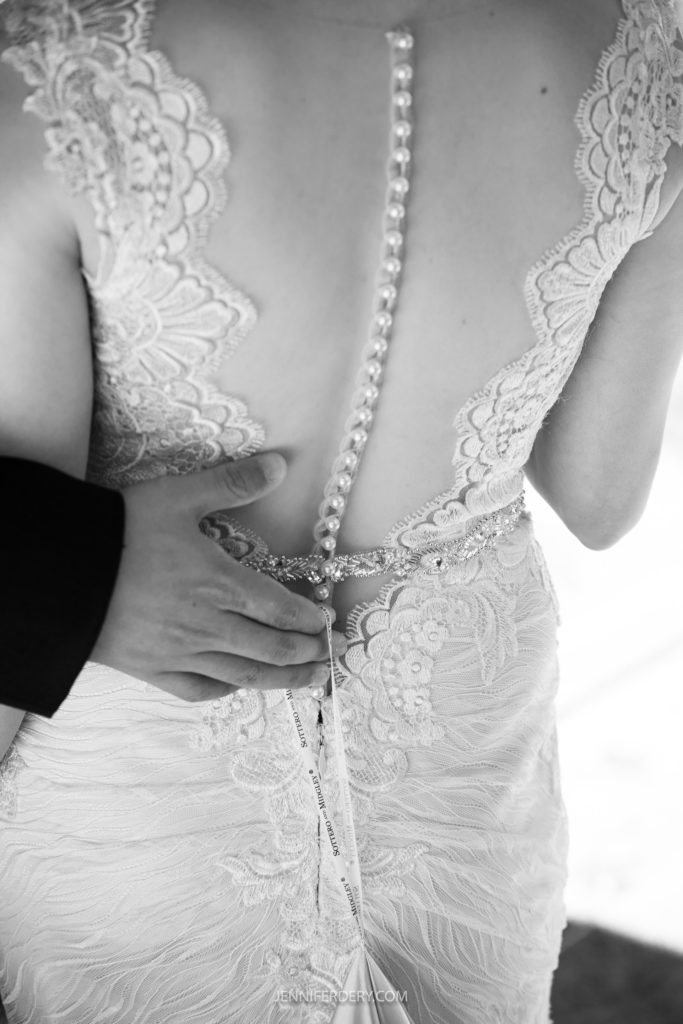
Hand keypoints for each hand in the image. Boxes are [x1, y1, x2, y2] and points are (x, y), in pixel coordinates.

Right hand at [90, 452, 342, 700]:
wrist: (63, 573)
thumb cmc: (121, 531)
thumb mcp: (179, 496)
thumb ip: (232, 483)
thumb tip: (280, 466)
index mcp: (219, 582)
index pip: (278, 608)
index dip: (307, 619)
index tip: (325, 621)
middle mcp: (207, 624)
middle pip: (270, 648)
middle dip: (305, 653)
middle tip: (328, 655)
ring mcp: (180, 652)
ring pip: (243, 674)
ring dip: (282, 680)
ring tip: (309, 681)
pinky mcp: (151, 669)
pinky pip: (198, 689)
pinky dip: (225, 689)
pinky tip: (238, 685)